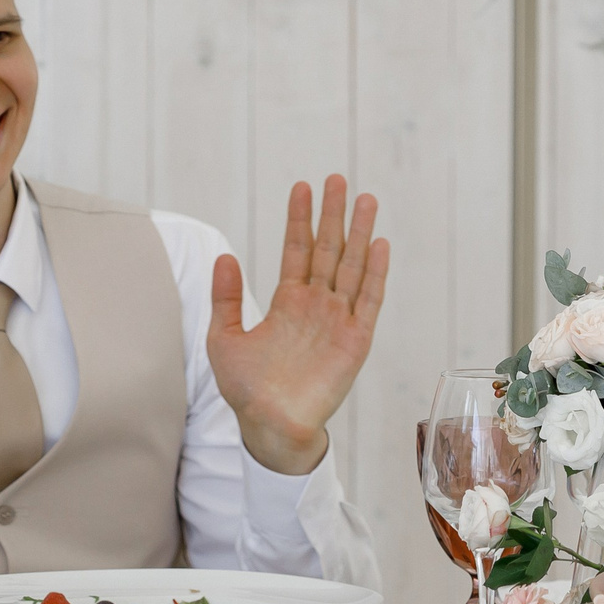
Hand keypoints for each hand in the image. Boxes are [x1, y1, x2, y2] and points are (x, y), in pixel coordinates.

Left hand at [206, 175, 389, 475]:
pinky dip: (375, 272)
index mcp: (287, 302)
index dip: (299, 219)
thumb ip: (226, 298)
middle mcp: (316, 305)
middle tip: (338, 178)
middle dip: (333, 214)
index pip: (297, 249)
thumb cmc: (246, 388)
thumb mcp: (224, 338)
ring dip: (359, 233)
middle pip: (328, 249)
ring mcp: (338, 320)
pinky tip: (378, 244)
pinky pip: (368, 300)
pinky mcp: (355, 340)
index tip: (302, 186)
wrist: (268, 425)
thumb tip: (224, 255)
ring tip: (365, 199)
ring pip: (351, 266)